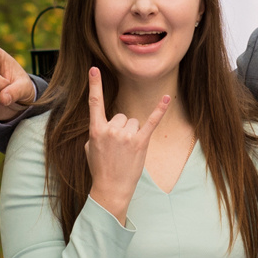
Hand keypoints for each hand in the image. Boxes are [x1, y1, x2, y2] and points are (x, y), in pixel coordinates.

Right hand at [84, 67, 171, 222]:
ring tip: (127, 151)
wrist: (111, 189)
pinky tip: (167, 98)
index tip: (94, 68)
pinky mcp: (140, 142)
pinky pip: (151, 122)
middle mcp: (111, 130)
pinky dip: (160, 110)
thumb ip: (97, 132)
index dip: (94, 84)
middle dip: (121, 129)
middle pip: (121, 116)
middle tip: (118, 148)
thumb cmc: (100, 168)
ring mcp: (126, 136)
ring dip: (132, 134)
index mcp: (96, 130)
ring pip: (133, 122)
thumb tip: (104, 125)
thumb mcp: (90, 148)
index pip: (94, 103)